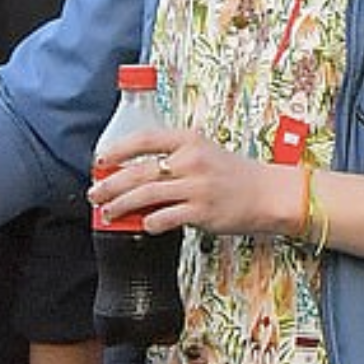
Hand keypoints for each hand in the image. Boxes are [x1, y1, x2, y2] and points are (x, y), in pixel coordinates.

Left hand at [90, 129, 291, 237]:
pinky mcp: (203, 212)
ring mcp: (197, 187)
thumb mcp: (204, 153)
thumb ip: (173, 158)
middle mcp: (192, 161)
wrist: (268, 193)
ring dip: (122, 205)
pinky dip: (151, 222)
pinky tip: (145, 224)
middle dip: (111, 184)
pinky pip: (167, 217)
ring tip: (109, 212)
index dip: (117, 149)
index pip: (144, 139)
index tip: (100, 160)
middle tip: (95, 193)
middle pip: (139, 171)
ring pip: (147, 195)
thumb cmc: (234, 175)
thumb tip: (134, 174)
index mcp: (189, 140)